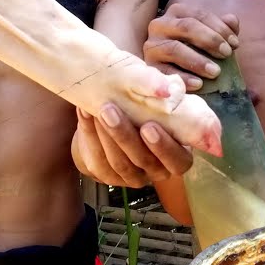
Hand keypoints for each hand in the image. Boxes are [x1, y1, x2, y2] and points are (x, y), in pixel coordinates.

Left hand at [71, 104, 193, 187]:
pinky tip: (85, 113)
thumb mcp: (164, 105)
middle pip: (143, 160)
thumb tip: (166, 87)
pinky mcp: (107, 176)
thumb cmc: (150, 111)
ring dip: (107, 135)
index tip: (149, 125)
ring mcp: (132, 177)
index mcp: (178, 157)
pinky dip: (90, 135)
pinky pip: (97, 160)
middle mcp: (157, 172)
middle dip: (126, 136)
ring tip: (100, 110)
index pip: (178, 162)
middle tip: (113, 112)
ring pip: (119, 162)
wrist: (120, 124)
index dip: (164, 147)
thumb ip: (169, 98)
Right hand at [143, 4, 239, 90]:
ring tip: (215, 72)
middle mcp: (160, 25)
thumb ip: (223, 27)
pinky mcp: (149, 66)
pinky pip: (165, 72)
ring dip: (197, 61)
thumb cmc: (195, 50)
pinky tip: (199, 84)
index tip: (235, 44)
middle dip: (210, 40)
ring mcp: (152, 46)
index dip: (220, 28)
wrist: (170, 73)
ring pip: (175, 49)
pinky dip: (183, 78)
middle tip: (227, 54)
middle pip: (187, 27)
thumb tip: (232, 20)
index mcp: (176, 13)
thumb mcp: (210, 37)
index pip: (199, 15)